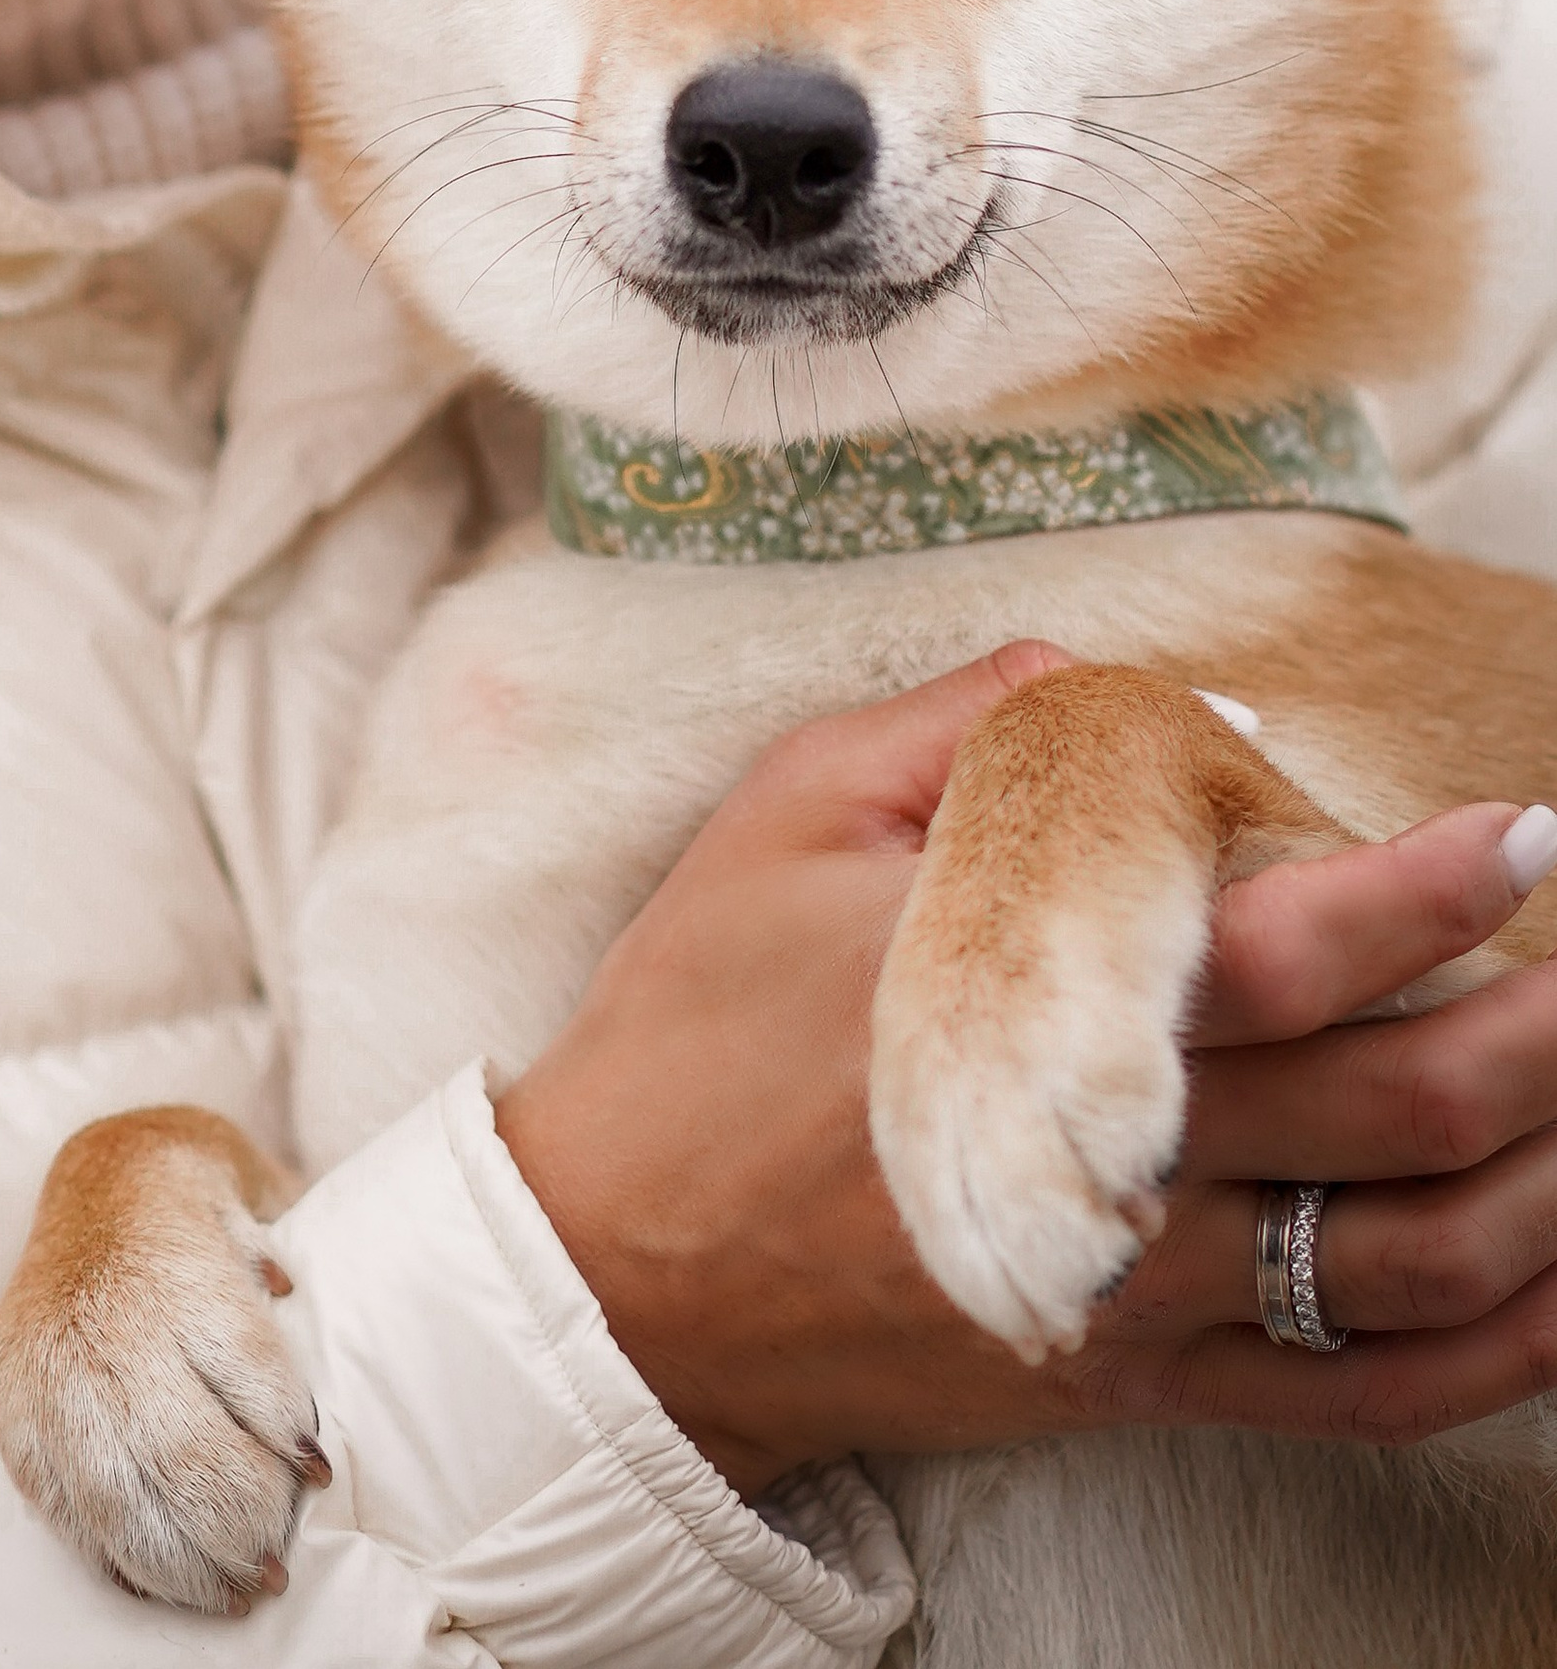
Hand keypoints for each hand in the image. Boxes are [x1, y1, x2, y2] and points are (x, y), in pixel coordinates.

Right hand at [493, 647, 1556, 1493]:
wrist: (617, 1266)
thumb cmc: (700, 1019)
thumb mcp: (793, 808)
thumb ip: (967, 725)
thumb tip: (1118, 683)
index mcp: (1048, 1001)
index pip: (1292, 946)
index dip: (1431, 889)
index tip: (1528, 832)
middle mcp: (1131, 1162)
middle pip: (1402, 1106)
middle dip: (1543, 1030)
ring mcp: (1147, 1293)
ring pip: (1420, 1262)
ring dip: (1551, 1183)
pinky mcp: (1139, 1385)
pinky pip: (1364, 1397)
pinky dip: (1497, 1354)